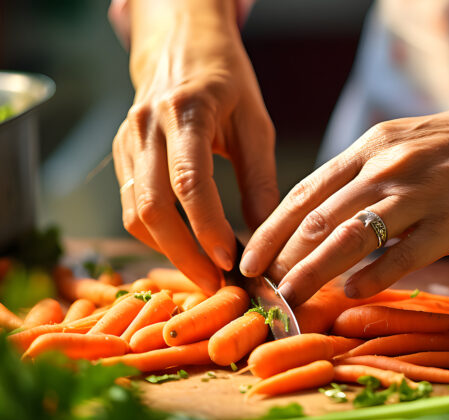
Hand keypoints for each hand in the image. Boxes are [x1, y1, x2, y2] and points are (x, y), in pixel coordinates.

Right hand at [113, 0, 277, 291]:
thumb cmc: (227, 82)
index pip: (189, 181)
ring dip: (168, 251)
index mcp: (185, 112)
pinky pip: (130, 205)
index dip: (207, 227)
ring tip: (206, 275)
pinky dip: (157, 235)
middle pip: (151, 206)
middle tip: (216, 286)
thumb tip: (267, 240)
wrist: (180, 44)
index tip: (230, 261)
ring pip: (134, 212)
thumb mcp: (255, 124)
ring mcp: (126, 140)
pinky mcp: (120, 154)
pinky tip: (186, 249)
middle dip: (183, 254)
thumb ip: (260, 180)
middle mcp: (146, 126)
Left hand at [241, 89, 448, 305]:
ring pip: (350, 236)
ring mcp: (418, 193)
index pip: (305, 192)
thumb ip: (368, 179)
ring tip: (289, 298)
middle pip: (318, 218)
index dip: (271, 228)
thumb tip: (331, 222)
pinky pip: (403, 254)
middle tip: (258, 289)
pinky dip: (373, 276)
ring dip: (313, 271)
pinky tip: (353, 294)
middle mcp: (386, 166)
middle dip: (282, 258)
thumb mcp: (407, 145)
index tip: (248, 257)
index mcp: (371, 148)